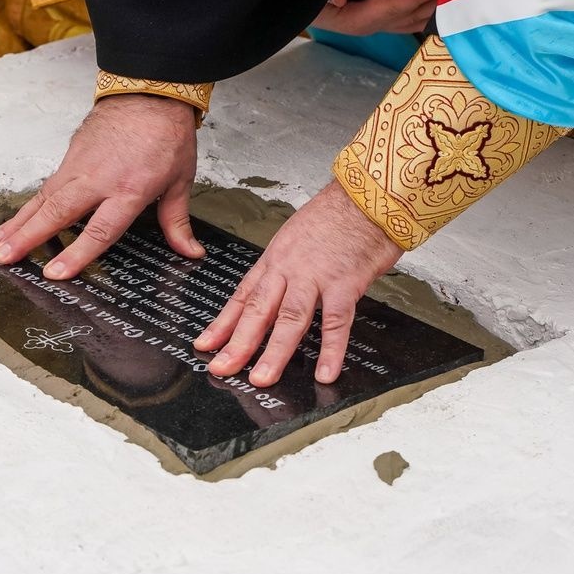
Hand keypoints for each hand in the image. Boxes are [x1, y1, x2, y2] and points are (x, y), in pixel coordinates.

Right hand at [0, 94, 203, 276]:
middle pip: (58, 213)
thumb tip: (191, 252)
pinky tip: (13, 223)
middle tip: (5, 259)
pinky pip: (46, 187)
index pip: (101, 228)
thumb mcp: (180, 180)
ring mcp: (80, 166)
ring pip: (44, 199)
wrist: (150, 91)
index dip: (78, 253)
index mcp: (130, 188)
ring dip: (18, 224)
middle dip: (29, 238)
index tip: (55, 273)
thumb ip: (177, 222)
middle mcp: (99, 178)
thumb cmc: (166, 135)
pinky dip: (27, 207)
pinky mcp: (70, 157)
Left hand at [194, 180, 403, 386]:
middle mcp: (290, 268)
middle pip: (259, 310)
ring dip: (275, 351)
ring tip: (262, 378)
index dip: (223, 323)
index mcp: (276, 258)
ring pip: (290, 318)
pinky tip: (325, 372)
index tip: (206, 345)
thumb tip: (276, 292)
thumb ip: (286, 267)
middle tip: (221, 368)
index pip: (243, 296)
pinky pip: (336, 321)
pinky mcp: (345, 282)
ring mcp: (316, 276)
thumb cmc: (337, 215)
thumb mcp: (298, 237)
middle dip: (238, 342)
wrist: (368, 194)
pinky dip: (331, 349)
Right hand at [311, 0, 442, 35]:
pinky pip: (407, 19)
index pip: (387, 8)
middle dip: (430, 1)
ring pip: (410, 21)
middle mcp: (366, 27)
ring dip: (431, 7)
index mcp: (350, 19)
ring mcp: (373, 26)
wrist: (296, 4)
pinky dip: (425, 9)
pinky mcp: (377, 21)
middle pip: (406, 17)